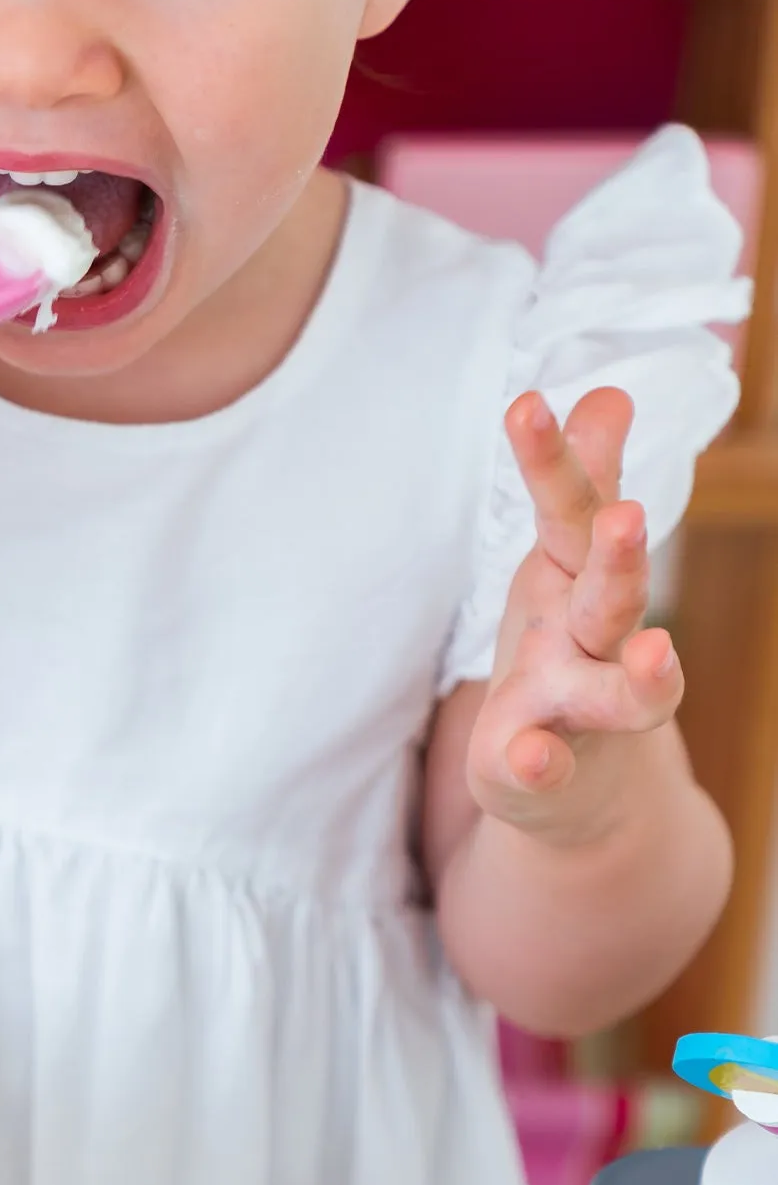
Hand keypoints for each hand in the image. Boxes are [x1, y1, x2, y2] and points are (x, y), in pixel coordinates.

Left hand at [466, 387, 681, 844]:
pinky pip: (539, 767)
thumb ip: (585, 484)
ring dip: (638, 674)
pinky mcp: (536, 770)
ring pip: (609, 688)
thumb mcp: (565, 568)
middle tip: (626, 519)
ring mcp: (573, 709)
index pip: (571, 512)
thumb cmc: (569, 657)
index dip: (551, 460)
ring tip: (657, 653)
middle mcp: (589, 642)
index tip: (527, 403)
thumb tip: (605, 392)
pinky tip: (529, 755)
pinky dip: (539, 762)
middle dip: (620, 560)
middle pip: (611, 597)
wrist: (583, 792)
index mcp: (580, 582)